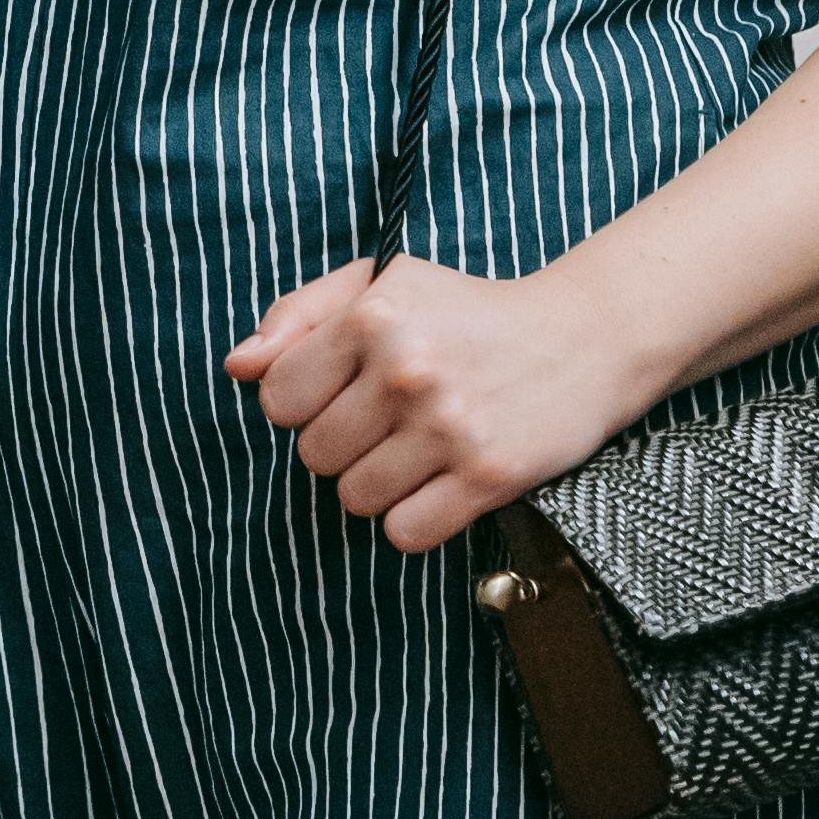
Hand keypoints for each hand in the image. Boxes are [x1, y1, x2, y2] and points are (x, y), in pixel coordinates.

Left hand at [228, 246, 657, 556]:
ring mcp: (449, 426)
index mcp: (372, 315)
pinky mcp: (489, 475)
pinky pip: (405, 533)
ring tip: (417, 448)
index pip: (276, 397)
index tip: (343, 390)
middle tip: (389, 420)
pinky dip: (415, 518)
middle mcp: (406, 369)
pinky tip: (441, 482)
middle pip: (314, 456)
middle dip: (343, 444)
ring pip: (354, 498)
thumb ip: (299, 315)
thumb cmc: (465, 312)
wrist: (581, 337)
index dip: (303, 401)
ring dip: (378, 484)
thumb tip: (237, 365)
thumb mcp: (383, 285)